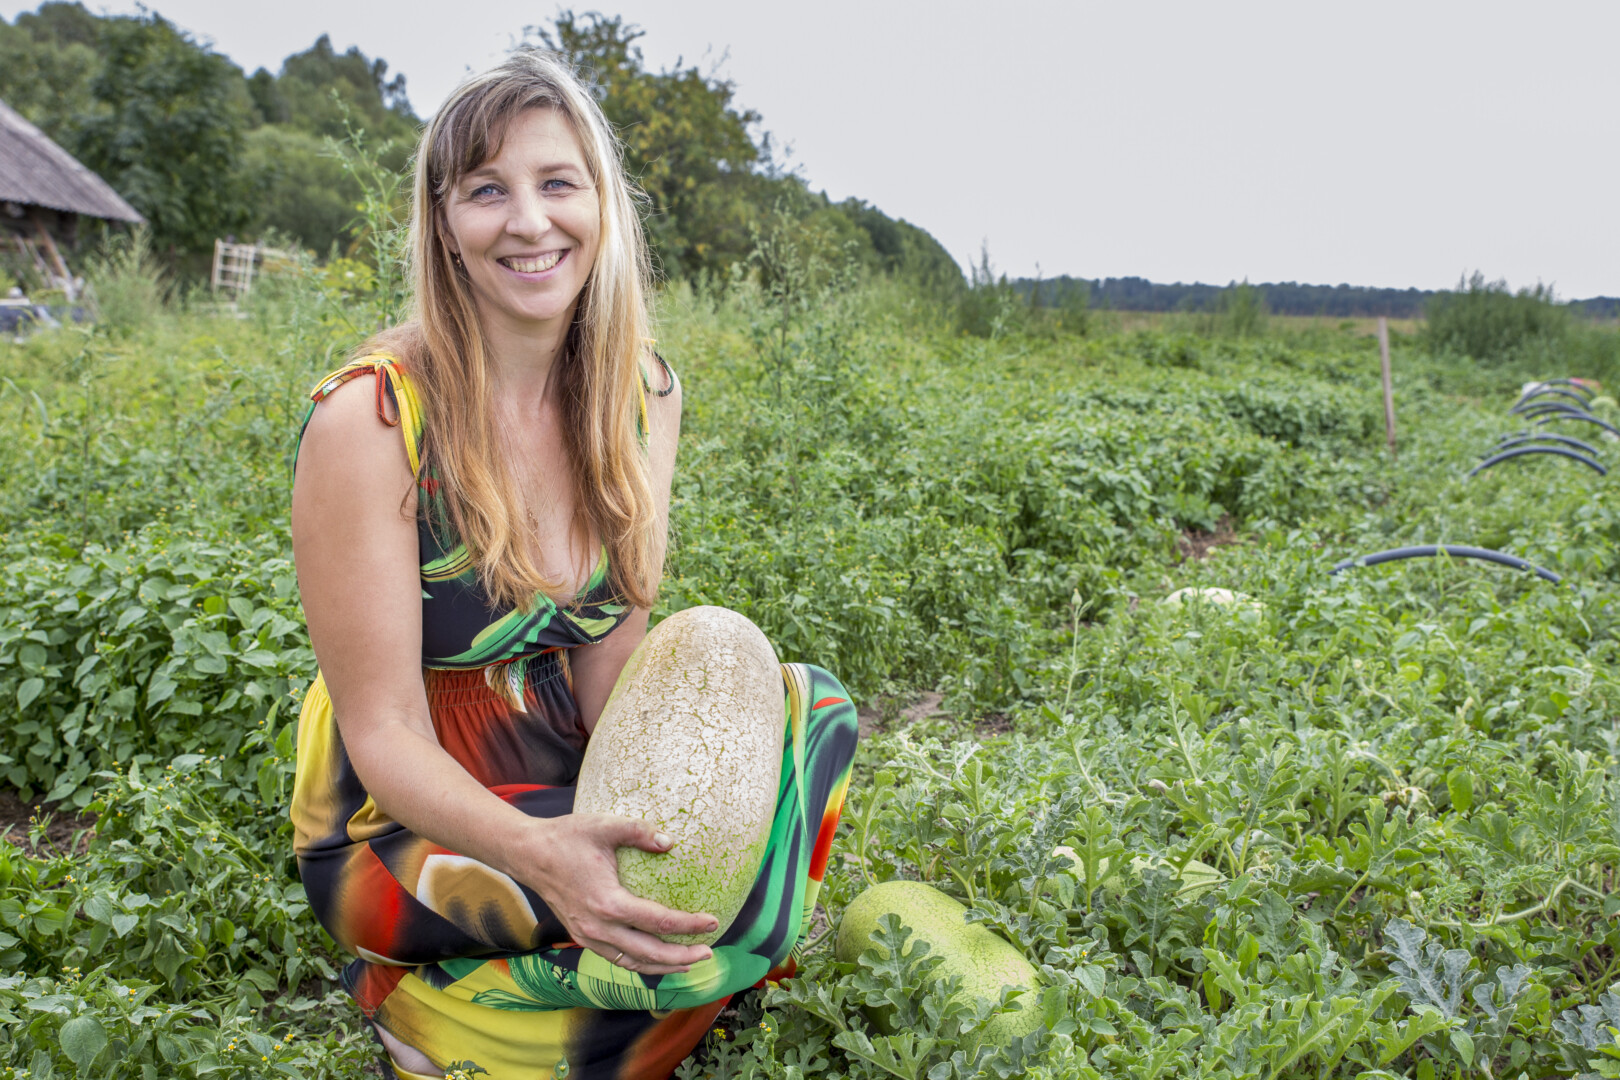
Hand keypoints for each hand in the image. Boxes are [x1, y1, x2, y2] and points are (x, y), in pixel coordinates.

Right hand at [520, 812, 718, 974]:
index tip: (713, 921)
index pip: (658, 922)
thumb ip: (639, 831)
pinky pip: (616, 958)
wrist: (528, 854)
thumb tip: (671, 841)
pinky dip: (639, 963)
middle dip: (682, 957)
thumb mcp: (604, 825)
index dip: (689, 925)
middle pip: (649, 953)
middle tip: (709, 953)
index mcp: (608, 903)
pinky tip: (655, 959)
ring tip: (688, 963)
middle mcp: (598, 927)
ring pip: (632, 963)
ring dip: (662, 966)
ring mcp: (588, 936)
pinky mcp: (582, 936)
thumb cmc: (567, 837)